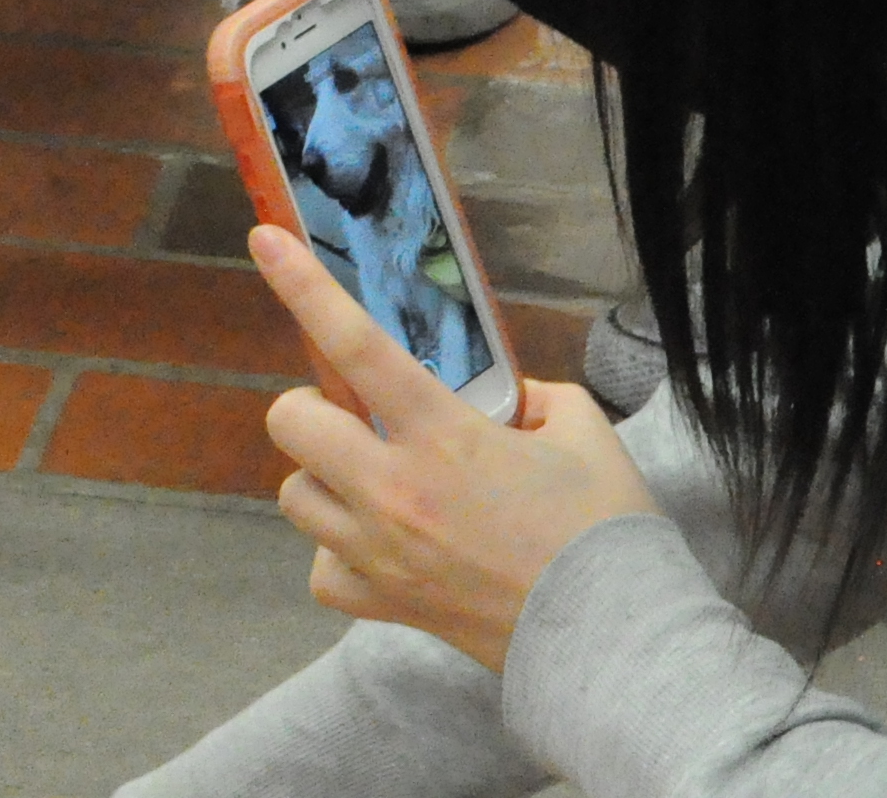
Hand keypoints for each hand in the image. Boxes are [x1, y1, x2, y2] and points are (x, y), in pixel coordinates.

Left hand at [251, 224, 661, 670]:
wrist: (620, 644)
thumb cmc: (609, 534)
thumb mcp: (586, 436)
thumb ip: (540, 401)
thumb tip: (511, 403)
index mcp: (443, 436)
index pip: (356, 344)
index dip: (304, 286)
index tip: (265, 242)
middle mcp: (395, 490)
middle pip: (291, 421)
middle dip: (314, 408)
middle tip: (359, 419)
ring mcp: (381, 552)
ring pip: (295, 495)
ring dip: (324, 479)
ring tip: (376, 484)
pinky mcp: (386, 604)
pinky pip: (322, 571)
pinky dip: (339, 556)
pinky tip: (380, 548)